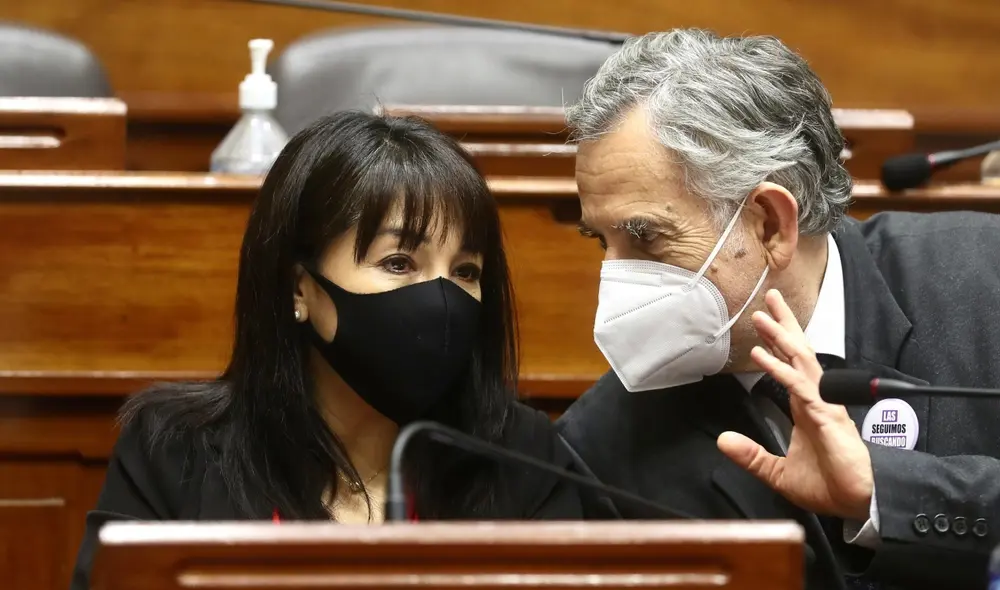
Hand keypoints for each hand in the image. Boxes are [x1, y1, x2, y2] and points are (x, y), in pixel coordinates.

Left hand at [716, 289, 872, 520]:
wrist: (858, 503)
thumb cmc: (829, 486)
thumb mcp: (778, 473)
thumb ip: (751, 456)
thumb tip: (724, 441)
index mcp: (806, 407)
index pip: (790, 365)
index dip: (779, 343)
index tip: (766, 322)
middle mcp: (815, 399)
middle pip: (798, 353)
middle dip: (784, 325)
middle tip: (770, 298)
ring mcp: (823, 404)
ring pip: (800, 362)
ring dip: (780, 338)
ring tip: (762, 317)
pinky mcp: (827, 416)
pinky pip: (801, 388)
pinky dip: (781, 371)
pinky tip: (765, 358)